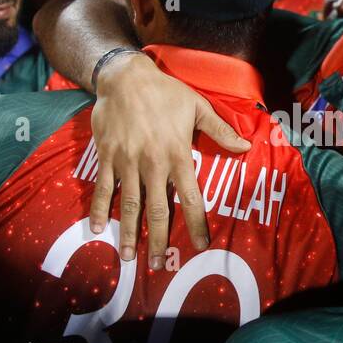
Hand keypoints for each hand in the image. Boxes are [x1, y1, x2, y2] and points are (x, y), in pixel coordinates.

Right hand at [89, 53, 250, 267]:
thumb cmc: (166, 92)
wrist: (125, 77)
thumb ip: (221, 131)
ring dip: (129, 233)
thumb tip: (245, 147)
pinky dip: (99, 209)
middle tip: (160, 265)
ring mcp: (127, 163)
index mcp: (178, 155)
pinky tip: (97, 229)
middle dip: (159, 240)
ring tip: (128, 257)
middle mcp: (152, 164)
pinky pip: (103, 188)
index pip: (191, 197)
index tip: (201, 245)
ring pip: (129, 205)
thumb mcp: (198, 107)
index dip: (197, 223)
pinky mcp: (108, 158)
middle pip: (158, 210)